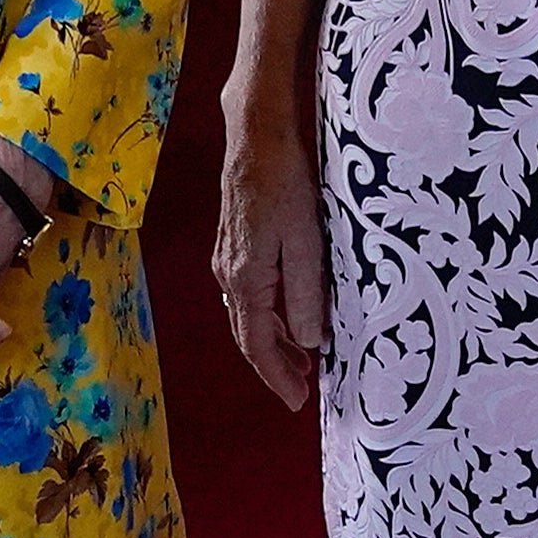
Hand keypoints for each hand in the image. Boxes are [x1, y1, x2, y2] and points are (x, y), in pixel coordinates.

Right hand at [214, 111, 327, 411]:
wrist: (256, 135)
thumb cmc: (285, 182)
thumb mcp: (307, 242)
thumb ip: (307, 294)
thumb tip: (311, 341)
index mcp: (246, 280)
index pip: (258, 345)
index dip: (277, 377)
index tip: (298, 402)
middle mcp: (228, 275)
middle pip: (248, 336)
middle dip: (274, 366)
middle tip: (301, 389)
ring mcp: (227, 258)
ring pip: (247, 316)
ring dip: (272, 342)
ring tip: (300, 361)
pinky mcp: (233, 243)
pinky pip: (247, 295)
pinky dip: (266, 316)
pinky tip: (285, 315)